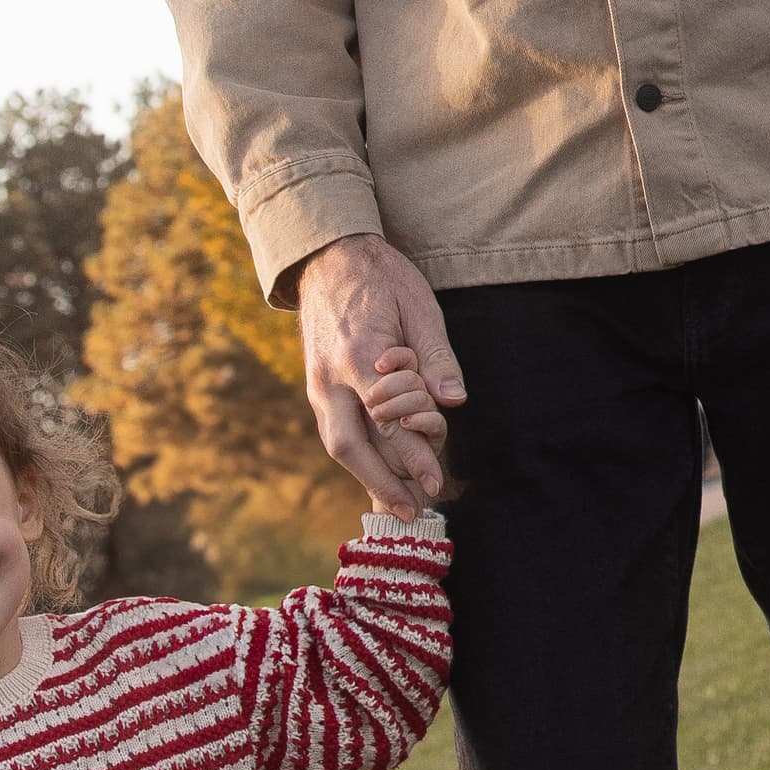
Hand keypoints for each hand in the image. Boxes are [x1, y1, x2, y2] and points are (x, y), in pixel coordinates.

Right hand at [294, 238, 464, 511]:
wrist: (328, 256)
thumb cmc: (382, 278)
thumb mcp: (420, 307)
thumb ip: (436, 357)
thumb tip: (454, 401)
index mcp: (358, 355)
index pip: (387, 419)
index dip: (412, 454)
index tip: (435, 483)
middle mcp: (330, 376)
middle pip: (350, 445)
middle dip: (380, 483)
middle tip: (411, 513)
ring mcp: (316, 382)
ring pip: (337, 442)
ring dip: (366, 476)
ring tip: (395, 503)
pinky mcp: (315, 383)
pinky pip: (334, 428)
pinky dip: (356, 454)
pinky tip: (378, 471)